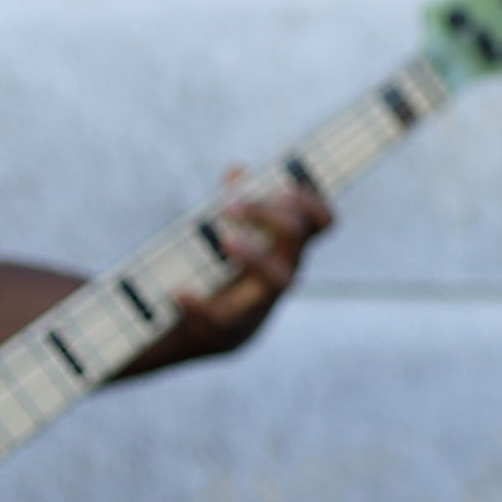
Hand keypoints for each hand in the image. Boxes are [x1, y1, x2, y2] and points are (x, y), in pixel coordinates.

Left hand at [157, 167, 333, 360]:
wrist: (206, 331)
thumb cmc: (225, 272)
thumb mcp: (232, 235)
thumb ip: (237, 201)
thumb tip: (237, 170)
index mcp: (288, 247)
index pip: (322, 222)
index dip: (310, 201)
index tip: (281, 187)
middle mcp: (285, 271)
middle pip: (295, 237)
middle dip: (266, 215)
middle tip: (231, 204)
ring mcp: (263, 301)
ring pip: (278, 279)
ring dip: (253, 255)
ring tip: (224, 239)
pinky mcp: (236, 328)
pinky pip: (224, 317)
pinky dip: (200, 304)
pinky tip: (180, 293)